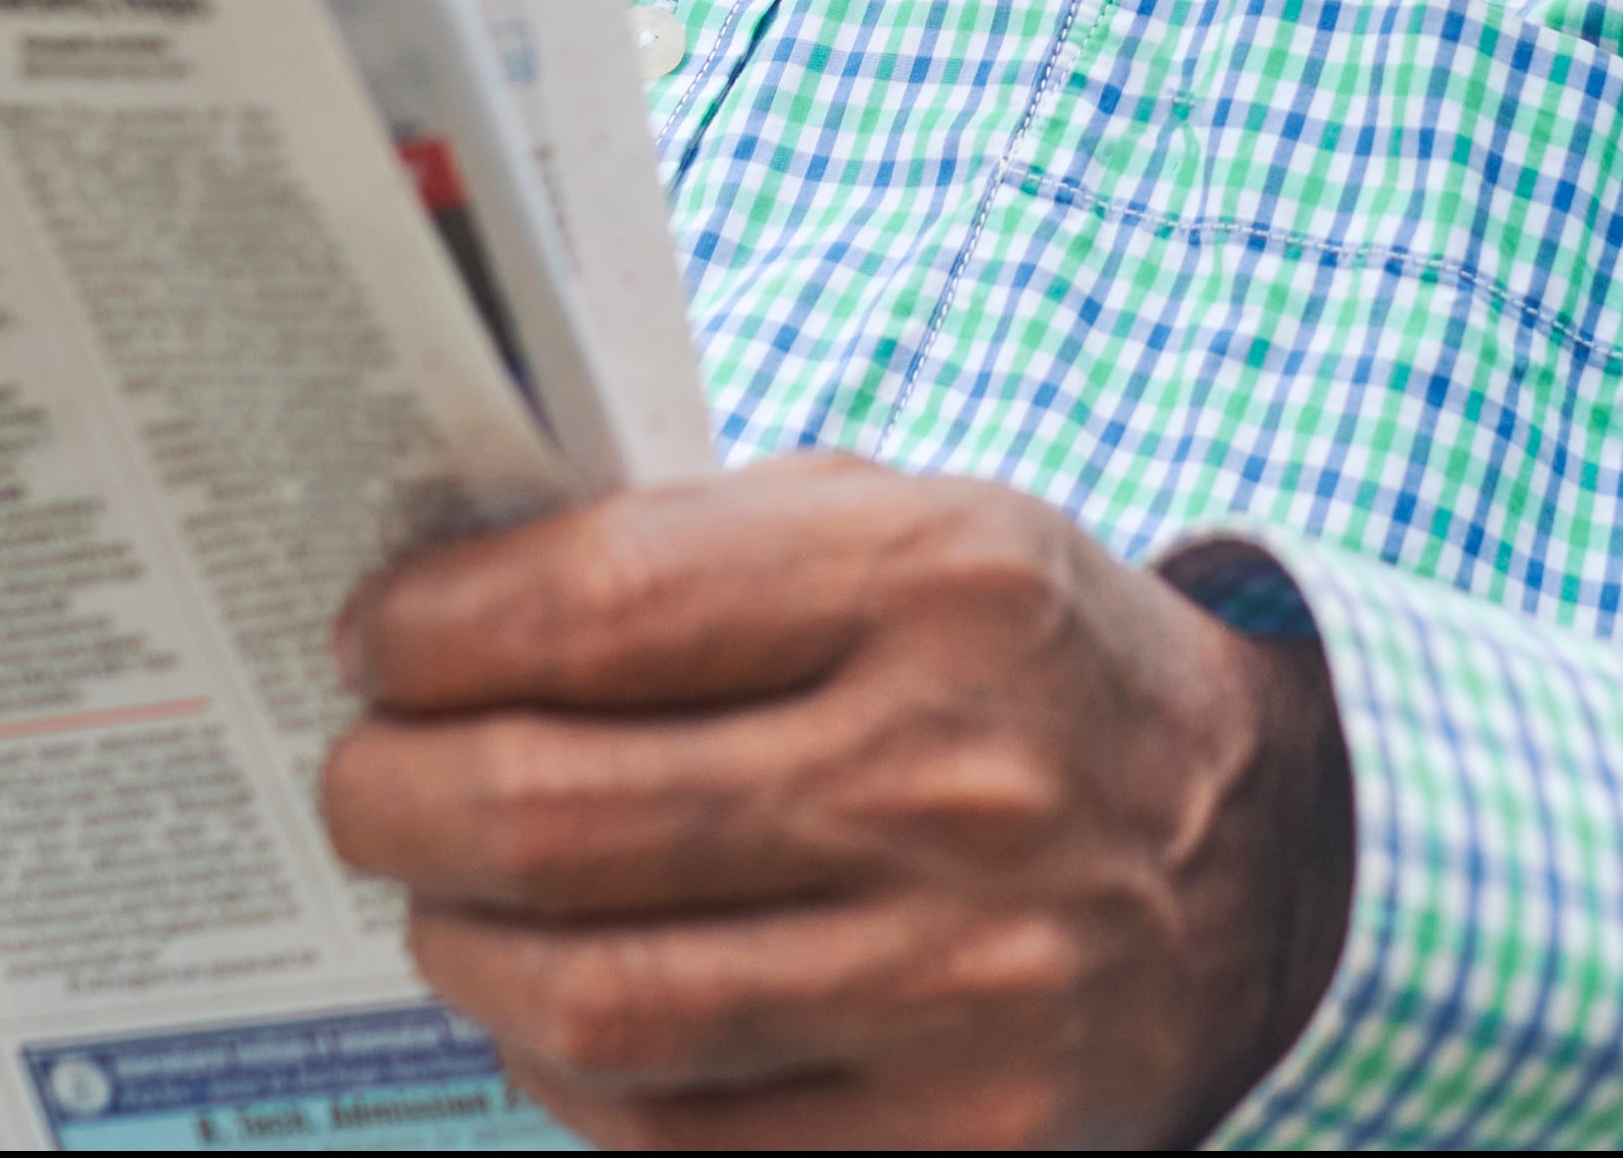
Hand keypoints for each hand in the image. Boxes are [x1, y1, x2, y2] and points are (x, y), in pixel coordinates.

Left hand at [321, 454, 1348, 1150]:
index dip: (437, 630)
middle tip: (358, 780)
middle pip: (558, 813)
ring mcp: (965, 985)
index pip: (601, 604)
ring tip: (437, 901)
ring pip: (593, 1000)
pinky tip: (550, 1005)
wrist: (1264, 865)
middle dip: (395, 795)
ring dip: (459, 948)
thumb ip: (703, 546)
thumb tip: (447, 602)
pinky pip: (675, 1139)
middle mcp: (958, 783)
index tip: (376, 640)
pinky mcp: (963, 1148)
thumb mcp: (914, 527)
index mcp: (942, 585)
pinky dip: (565, 1074)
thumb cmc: (1029, 672)